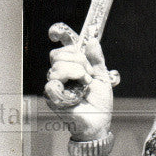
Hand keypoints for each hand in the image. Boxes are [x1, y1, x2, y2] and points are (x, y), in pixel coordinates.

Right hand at [44, 23, 118, 141]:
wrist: (98, 122)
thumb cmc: (99, 103)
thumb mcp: (102, 77)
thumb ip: (97, 59)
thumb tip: (92, 41)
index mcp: (74, 65)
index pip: (63, 46)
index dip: (58, 34)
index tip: (54, 33)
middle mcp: (62, 73)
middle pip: (58, 54)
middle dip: (77, 61)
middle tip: (88, 75)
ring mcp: (56, 84)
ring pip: (57, 67)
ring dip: (76, 74)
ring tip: (85, 86)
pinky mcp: (52, 97)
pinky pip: (52, 84)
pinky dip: (65, 87)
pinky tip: (74, 94)